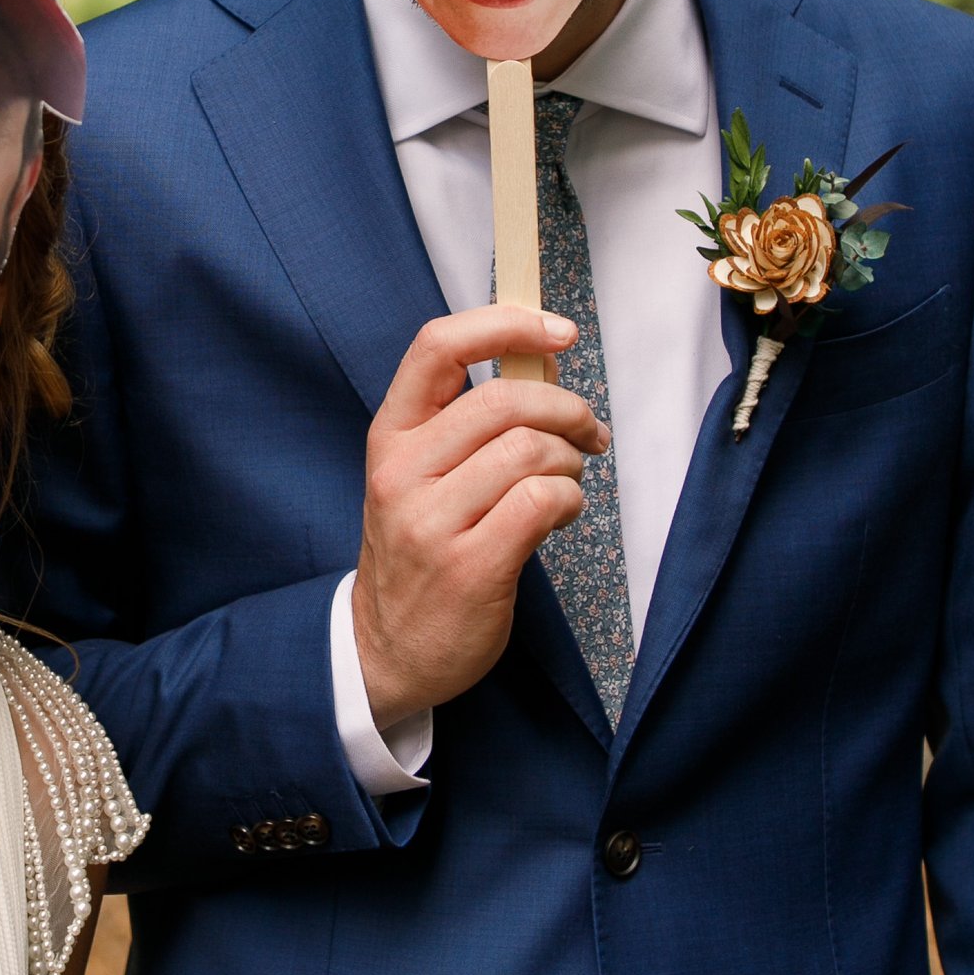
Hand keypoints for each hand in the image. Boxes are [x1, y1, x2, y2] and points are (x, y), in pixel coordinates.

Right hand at [351, 304, 609, 724]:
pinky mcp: (470, 566)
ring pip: (529, 451)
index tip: (557, 330)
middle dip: (567, 409)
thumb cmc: (419, 553)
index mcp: (390, 436)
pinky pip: (542, 502)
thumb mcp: (425, 475)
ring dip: (569, 462)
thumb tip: (542, 356)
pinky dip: (569, 501)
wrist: (385, 650)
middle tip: (588, 432)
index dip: (505, 324)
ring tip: (565, 483)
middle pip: (503, 400)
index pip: (438, 347)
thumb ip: (475, 418)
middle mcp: (401, 472)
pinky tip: (558, 516)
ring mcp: (431, 521)